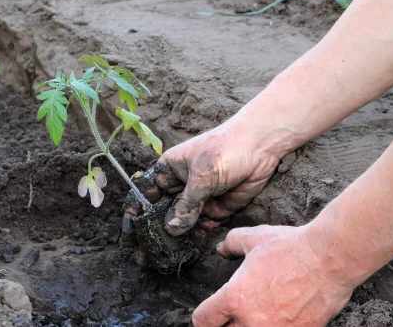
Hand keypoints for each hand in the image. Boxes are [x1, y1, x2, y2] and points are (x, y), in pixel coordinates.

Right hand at [128, 122, 282, 235]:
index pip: (147, 191)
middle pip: (165, 210)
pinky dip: (204, 229)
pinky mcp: (218, 205)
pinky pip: (206, 222)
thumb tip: (172, 228)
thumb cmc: (224, 150)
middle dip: (160, 227)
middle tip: (153, 246)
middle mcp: (182, 184)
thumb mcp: (201, 178)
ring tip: (176, 248)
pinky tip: (201, 234)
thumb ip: (186, 205)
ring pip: (185, 220)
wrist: (261, 146)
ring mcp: (200, 196)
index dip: (138, 209)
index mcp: (170, 169)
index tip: (131, 228)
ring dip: (182, 232)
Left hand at [192, 225, 354, 326]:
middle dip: (224, 325)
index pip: (203, 320)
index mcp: (235, 298)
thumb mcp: (253, 238)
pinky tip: (277, 319)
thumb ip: (231, 243)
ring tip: (253, 318)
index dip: (203, 315)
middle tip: (230, 315)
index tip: (210, 312)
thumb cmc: (290, 247)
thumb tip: (221, 249)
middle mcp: (251, 321)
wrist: (330, 259)